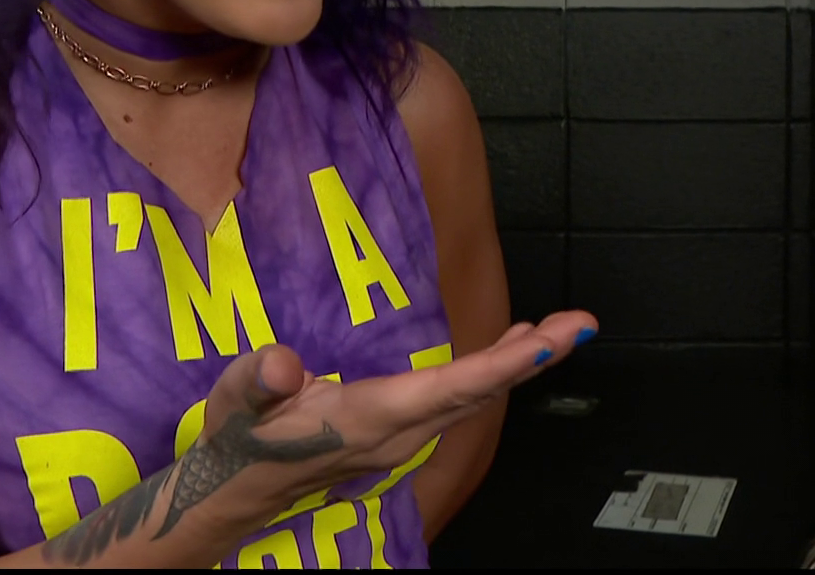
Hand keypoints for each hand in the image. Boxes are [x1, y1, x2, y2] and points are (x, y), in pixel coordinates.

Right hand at [187, 310, 597, 534]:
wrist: (238, 491)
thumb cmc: (241, 441)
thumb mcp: (233, 405)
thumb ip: (257, 381)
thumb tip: (283, 365)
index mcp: (369, 419)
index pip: (446, 391)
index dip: (499, 366)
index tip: (545, 343)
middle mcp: (400, 432)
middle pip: (479, 393)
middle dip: (533, 357)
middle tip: (580, 324)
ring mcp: (405, 436)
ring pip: (477, 397)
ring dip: (522, 361)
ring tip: (564, 327)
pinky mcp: (403, 431)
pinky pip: (463, 398)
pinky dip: (497, 368)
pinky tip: (517, 343)